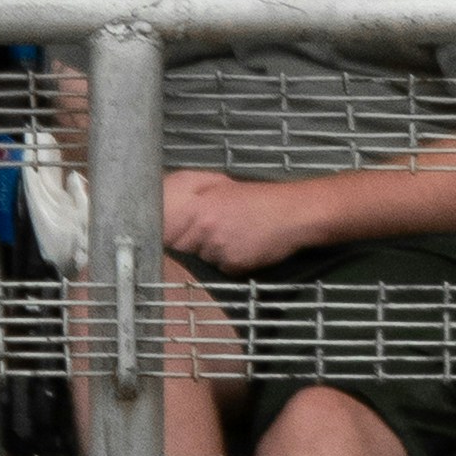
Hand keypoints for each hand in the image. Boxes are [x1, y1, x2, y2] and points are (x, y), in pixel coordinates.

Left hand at [161, 169, 321, 271]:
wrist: (295, 212)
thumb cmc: (258, 198)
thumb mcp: (221, 184)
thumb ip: (190, 194)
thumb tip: (160, 205)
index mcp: (197, 204)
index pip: (163, 229)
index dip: (167, 233)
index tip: (174, 233)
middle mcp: (203, 226)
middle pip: (179, 248)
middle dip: (190, 245)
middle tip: (215, 232)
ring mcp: (217, 247)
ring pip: (200, 260)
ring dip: (211, 255)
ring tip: (233, 237)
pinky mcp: (232, 264)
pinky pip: (220, 270)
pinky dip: (229, 264)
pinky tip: (243, 249)